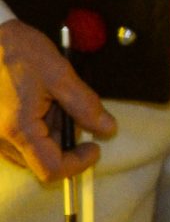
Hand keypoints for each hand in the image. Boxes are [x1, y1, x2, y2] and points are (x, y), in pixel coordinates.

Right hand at [0, 19, 113, 183]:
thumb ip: (85, 105)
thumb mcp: (60, 74)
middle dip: (66, 141)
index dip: (78, 164)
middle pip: (42, 160)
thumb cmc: (19, 52)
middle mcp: (1, 140)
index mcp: (19, 130)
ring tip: (54, 100)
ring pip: (32, 150)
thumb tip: (107, 129)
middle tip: (73, 110)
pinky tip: (42, 101)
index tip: (95, 146)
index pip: (50, 169)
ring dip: (52, 132)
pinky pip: (20, 139)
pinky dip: (38, 126)